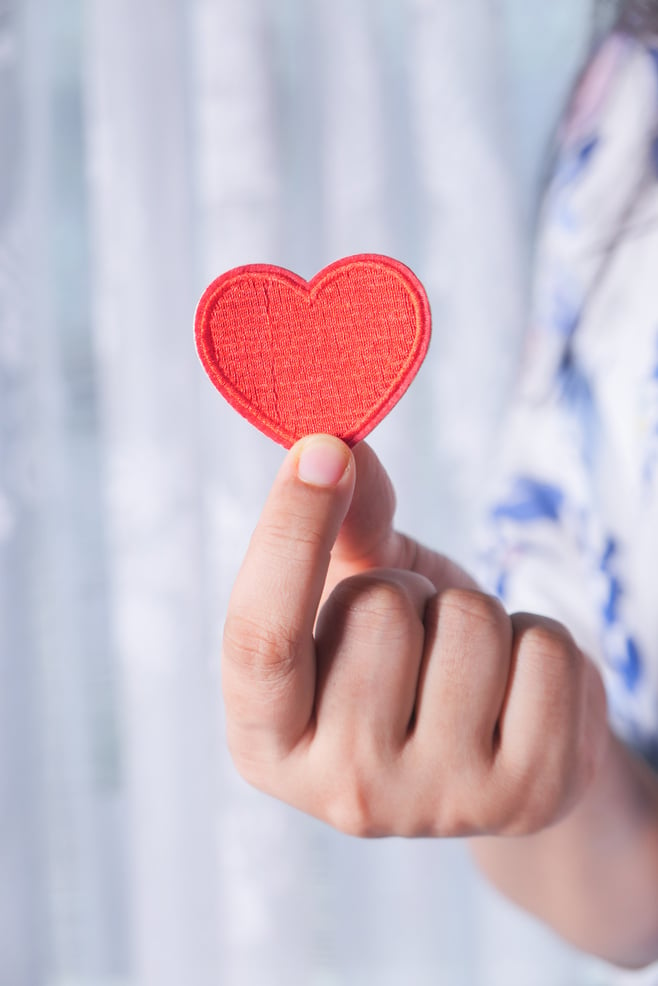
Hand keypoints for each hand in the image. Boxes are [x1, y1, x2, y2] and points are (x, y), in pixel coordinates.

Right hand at [222, 435, 607, 837]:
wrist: (491, 749)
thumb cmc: (403, 666)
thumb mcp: (354, 599)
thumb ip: (341, 528)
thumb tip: (341, 444)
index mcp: (268, 742)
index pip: (261, 638)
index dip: (289, 534)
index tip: (322, 450)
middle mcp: (343, 792)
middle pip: (381, 610)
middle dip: (408, 589)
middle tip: (414, 634)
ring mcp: (439, 804)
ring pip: (470, 622)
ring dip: (474, 613)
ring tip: (465, 662)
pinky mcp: (528, 796)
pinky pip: (547, 649)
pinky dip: (538, 639)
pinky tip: (517, 687)